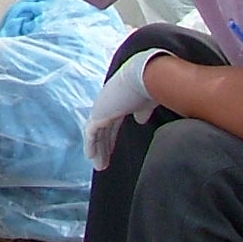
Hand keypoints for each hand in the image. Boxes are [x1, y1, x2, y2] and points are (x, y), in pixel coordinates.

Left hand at [84, 51, 158, 170]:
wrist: (145, 75)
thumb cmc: (152, 85)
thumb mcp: (148, 101)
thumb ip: (142, 110)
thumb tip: (140, 120)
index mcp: (120, 100)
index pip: (112, 122)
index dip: (111, 137)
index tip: (111, 150)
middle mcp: (108, 103)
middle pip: (103, 129)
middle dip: (104, 146)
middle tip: (104, 162)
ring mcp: (102, 107)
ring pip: (96, 133)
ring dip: (98, 150)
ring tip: (100, 166)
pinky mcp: (99, 113)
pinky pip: (91, 133)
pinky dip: (91, 145)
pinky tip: (92, 158)